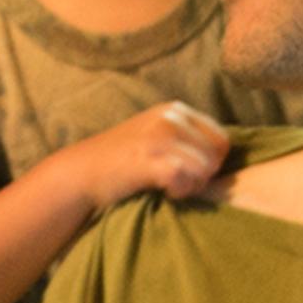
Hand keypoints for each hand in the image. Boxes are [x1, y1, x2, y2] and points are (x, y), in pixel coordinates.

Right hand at [54, 102, 228, 215]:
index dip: (210, 163)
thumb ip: (187, 141)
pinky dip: (180, 191)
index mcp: (175, 110)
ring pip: (204, 168)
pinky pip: (186, 178)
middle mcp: (170, 117)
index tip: (187, 174)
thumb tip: (222, 160)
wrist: (80, 174)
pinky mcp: (148, 157)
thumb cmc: (122, 164)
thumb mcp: (157, 138)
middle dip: (202, 176)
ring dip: (191, 186)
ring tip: (168, 187)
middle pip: (216, 156)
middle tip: (176, 183)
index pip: (222, 139)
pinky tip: (165, 192)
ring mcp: (159, 135)